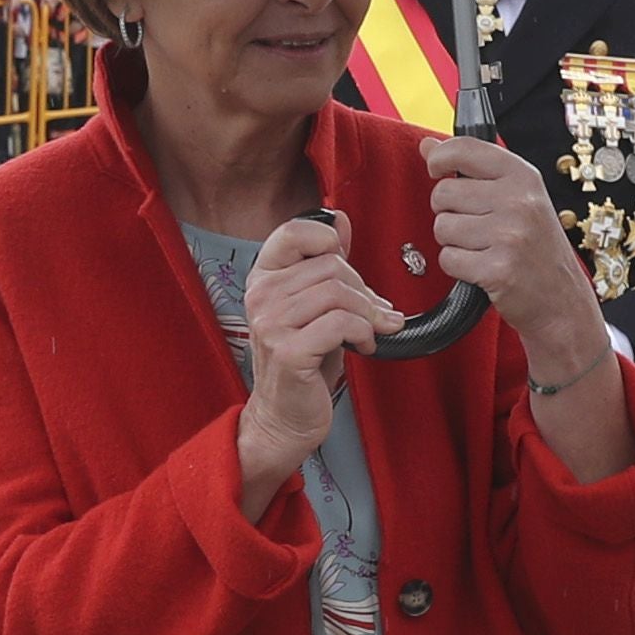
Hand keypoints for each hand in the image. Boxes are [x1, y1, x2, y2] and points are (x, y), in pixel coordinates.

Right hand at [231, 211, 393, 501]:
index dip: (329, 240)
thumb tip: (341, 218)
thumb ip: (325, 264)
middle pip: (331, 265)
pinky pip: (341, 324)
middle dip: (363, 290)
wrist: (285, 417)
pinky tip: (362, 348)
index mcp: (264, 277)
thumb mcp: (314, 306)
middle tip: (373, 314)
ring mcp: (271, 324)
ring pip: (338, 293)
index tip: (346, 265)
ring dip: (367, 315)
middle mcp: (261, 295)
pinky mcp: (289, 351)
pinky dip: (364, 334)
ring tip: (369, 333)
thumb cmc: (304, 361)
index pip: (294, 232)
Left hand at [416, 130, 598, 362]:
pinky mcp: (498, 269)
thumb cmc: (536, 248)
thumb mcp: (516, 197)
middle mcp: (519, 202)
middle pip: (443, 193)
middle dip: (449, 212)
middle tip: (476, 227)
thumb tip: (427, 145)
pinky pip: (448, 259)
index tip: (436, 168)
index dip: (439, 157)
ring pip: (442, 227)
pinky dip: (458, 267)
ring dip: (453, 243)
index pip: (465, 148)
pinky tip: (482, 268)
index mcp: (524, 177)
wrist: (562, 299)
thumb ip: (472, 168)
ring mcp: (510, 236)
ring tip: (482, 249)